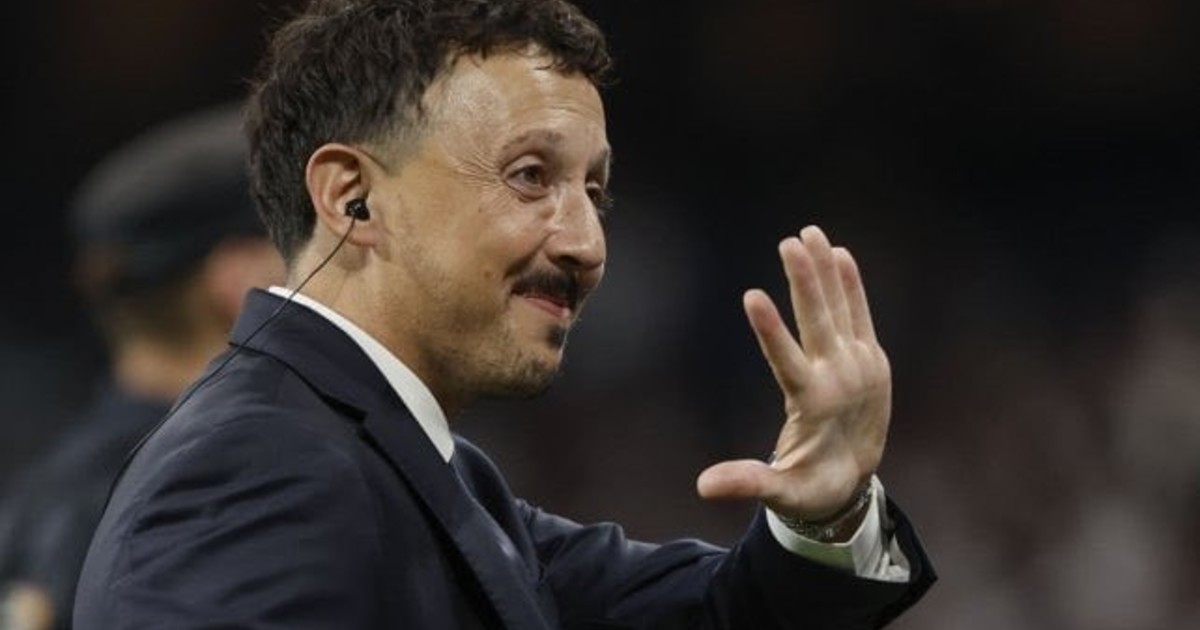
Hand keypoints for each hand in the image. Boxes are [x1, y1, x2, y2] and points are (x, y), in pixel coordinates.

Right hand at [697, 226, 890, 521]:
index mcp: (813, 405)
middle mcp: (839, 379)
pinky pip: (861, 315)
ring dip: (826, 271)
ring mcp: (860, 366)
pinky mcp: (872, 360)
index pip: (786, 361)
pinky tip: (839, 254)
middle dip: (804, 281)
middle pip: (819, 322)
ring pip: (842, 310)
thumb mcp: (780, 491)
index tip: (751, 297)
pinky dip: (851, 285)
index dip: (769, 330)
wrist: (858, 485)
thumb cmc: (810, 488)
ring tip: (809, 233)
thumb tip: (703, 486)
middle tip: (789, 242)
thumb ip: (746, 483)